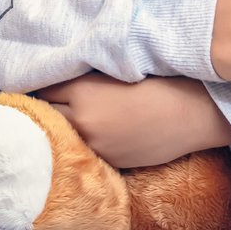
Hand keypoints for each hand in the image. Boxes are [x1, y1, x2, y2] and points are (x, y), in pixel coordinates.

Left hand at [36, 74, 230, 167]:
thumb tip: (58, 72)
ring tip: (69, 114)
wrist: (190, 113)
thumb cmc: (157, 82)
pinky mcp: (108, 161)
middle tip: (51, 96)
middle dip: (46, 105)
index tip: (41, 77)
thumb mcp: (113, 68)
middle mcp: (81, 121)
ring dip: (62, 125)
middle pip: (45, 113)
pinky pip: (84, 149)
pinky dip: (83, 140)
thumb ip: (83, 74)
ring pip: (62, 135)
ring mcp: (94, 145)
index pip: (42, 86)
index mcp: (81, 91)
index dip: (42, 80)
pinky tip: (93, 130)